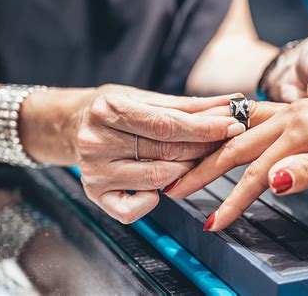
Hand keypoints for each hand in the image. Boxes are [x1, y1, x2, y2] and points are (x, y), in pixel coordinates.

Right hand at [69, 85, 284, 223]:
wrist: (74, 125)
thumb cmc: (115, 110)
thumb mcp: (143, 97)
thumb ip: (185, 105)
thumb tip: (231, 103)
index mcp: (108, 109)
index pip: (166, 124)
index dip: (204, 127)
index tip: (233, 124)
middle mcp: (96, 142)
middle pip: (165, 151)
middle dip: (204, 147)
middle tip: (228, 140)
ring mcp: (94, 171)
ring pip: (157, 179)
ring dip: (186, 171)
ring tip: (197, 158)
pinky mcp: (94, 194)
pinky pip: (133, 209)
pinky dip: (154, 200)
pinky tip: (161, 186)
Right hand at [166, 80, 307, 230]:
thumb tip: (271, 184)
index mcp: (299, 130)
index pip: (254, 173)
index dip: (231, 200)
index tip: (212, 221)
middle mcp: (288, 116)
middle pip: (234, 148)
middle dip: (202, 171)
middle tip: (176, 187)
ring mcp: (291, 110)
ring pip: (238, 130)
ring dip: (212, 148)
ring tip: (188, 160)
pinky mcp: (298, 110)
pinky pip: (253, 118)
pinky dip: (231, 130)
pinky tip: (224, 134)